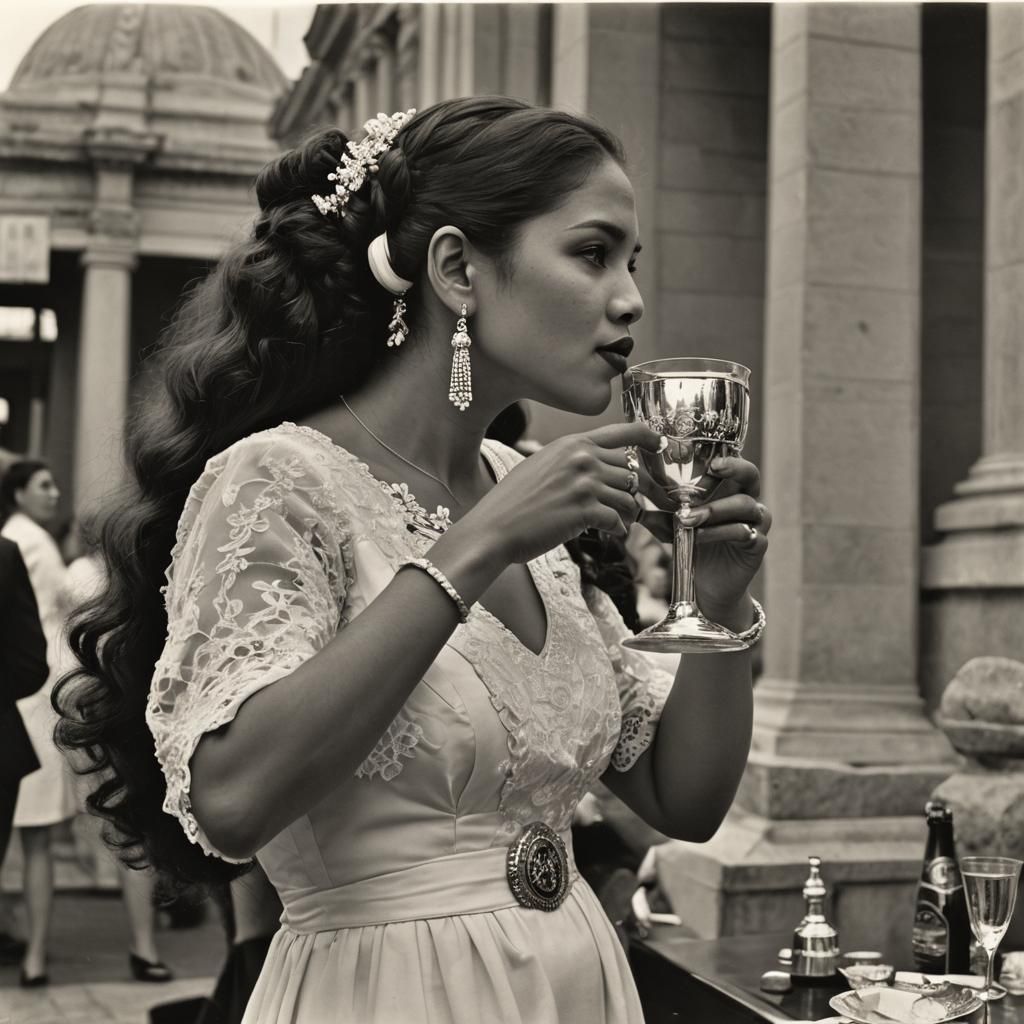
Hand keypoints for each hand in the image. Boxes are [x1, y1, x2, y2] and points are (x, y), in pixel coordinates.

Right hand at [463, 422, 667, 565]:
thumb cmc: (514, 501)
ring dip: (625, 513)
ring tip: (613, 521)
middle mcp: (583, 458)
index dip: (648, 437)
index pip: (623, 432)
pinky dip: (617, 529)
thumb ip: (574, 460)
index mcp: (573, 443)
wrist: (494, 527)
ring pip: (629, 498)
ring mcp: (585, 484)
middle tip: (621, 506)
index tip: (659, 444)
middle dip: (629, 491)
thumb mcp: (543, 464)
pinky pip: (618, 520)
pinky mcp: (586, 511)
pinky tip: (606, 532)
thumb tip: (605, 470)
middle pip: (630, 471)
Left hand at [636, 454, 770, 613]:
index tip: (708, 457)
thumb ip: (662, 511)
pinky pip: (744, 533)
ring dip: (715, 509)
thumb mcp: (676, 526)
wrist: (709, 586)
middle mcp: (748, 502)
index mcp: (730, 491)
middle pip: (752, 476)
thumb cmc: (695, 548)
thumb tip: (635, 497)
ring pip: (745, 505)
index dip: (725, 457)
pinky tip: (700, 536)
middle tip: (714, 468)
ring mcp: (756, 524)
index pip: (734, 465)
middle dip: (735, 468)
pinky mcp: (757, 546)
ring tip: (688, 518)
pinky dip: (720, 532)